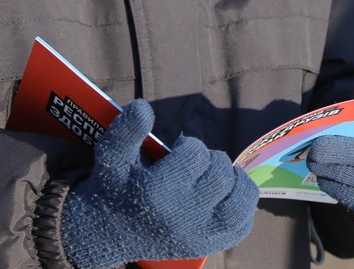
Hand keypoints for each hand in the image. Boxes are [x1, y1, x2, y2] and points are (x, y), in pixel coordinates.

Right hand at [61, 99, 257, 268]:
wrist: (110, 233)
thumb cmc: (114, 188)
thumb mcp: (111, 156)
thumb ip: (125, 130)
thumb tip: (143, 107)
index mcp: (155, 194)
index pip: (195, 157)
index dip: (191, 145)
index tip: (180, 149)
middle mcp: (180, 219)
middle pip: (219, 178)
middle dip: (213, 161)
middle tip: (196, 162)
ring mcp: (197, 237)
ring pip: (237, 204)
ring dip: (236, 181)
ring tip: (218, 174)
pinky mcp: (206, 247)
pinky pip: (240, 227)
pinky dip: (243, 206)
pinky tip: (229, 193)